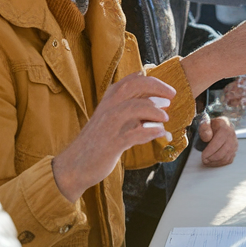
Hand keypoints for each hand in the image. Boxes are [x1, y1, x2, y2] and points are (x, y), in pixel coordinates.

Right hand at [52, 74, 177, 201]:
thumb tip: (158, 105)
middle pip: (134, 87)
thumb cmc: (96, 143)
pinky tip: (160, 134)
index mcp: (108, 102)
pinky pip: (134, 134)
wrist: (74, 166)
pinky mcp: (112, 143)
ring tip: (165, 118)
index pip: (130, 81)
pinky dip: (150, 132)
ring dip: (154, 110)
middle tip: (172, 96)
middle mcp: (108, 109)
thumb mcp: (111, 122)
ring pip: (134, 107)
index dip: (151, 80)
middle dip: (156, 87)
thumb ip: (130, 111)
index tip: (166, 87)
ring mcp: (109, 126)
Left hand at [198, 116, 237, 166]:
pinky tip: (214, 162)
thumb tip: (207, 138)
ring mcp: (235, 143)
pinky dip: (220, 163)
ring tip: (208, 161)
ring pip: (226, 158)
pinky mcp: (235, 149)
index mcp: (224, 128)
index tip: (202, 156)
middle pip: (222, 153)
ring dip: (215, 162)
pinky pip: (229, 160)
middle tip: (204, 160)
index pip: (217, 144)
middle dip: (211, 159)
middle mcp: (232, 136)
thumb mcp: (206, 122)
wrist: (222, 124)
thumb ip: (204, 128)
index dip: (209, 152)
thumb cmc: (212, 125)